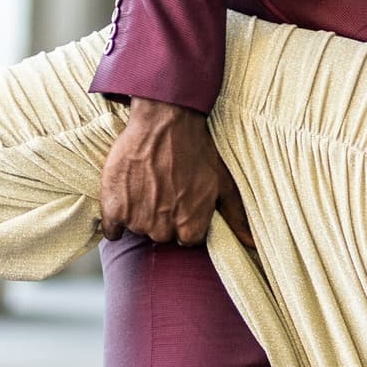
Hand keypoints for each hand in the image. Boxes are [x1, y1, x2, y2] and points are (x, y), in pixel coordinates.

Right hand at [99, 98, 254, 250]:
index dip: (184, 218)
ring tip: (148, 184)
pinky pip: (112, 231)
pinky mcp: (114, 208)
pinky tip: (125, 198)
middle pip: (161, 235)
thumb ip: (236, 218)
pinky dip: (115, 221)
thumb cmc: (197, 150)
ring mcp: (138, 219)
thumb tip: (254, 246)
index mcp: (191, 226)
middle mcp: (164, 228)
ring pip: (138, 229)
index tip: (181, 199)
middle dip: (163, 216)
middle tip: (164, 188)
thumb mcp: (223, 183)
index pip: (186, 239)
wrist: (164, 121)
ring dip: (141, 213)